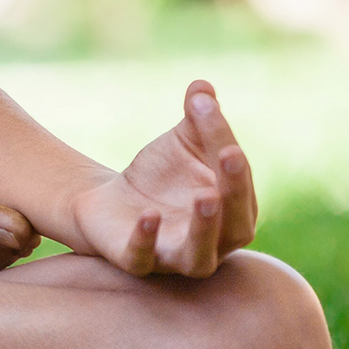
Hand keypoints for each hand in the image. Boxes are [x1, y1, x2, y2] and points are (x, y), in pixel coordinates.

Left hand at [69, 80, 257, 277]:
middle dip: (235, 192)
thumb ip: (197, 116)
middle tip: (229, 155)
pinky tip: (148, 215)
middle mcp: (212, 242)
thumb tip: (202, 86)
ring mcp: (174, 257)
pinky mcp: (137, 261)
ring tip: (205, 195)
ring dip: (204, 228)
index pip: (238, 182)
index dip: (229, 148)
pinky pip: (144, 259)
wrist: (110, 201)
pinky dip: (147, 240)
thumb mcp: (180, 141)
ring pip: (199, 257)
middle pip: (235, 227)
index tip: (209, 110)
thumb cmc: (161, 174)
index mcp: (232, 211)